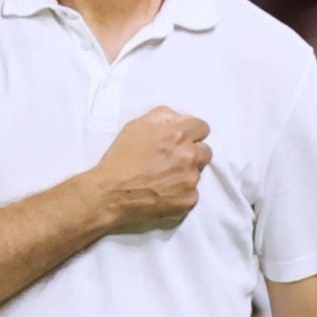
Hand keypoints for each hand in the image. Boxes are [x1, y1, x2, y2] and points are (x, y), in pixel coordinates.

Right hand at [86, 106, 211, 232]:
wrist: (111, 192)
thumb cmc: (121, 158)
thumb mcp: (136, 125)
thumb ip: (163, 116)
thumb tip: (180, 118)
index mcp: (178, 134)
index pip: (202, 128)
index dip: (191, 133)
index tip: (182, 140)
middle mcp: (189, 155)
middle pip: (206, 151)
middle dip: (192, 153)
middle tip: (172, 159)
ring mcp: (191, 179)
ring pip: (198, 173)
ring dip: (185, 173)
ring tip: (163, 177)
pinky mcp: (189, 200)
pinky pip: (192, 193)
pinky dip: (181, 192)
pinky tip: (163, 191)